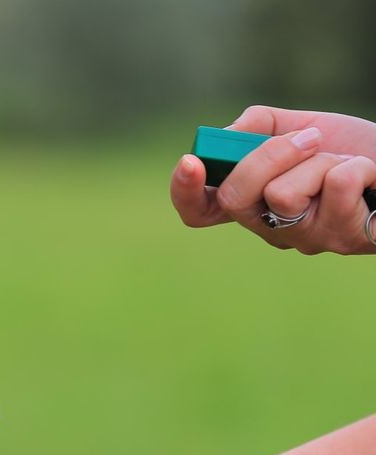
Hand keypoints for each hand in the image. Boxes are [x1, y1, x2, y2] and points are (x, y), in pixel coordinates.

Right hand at [170, 106, 375, 254]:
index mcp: (251, 202)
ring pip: (283, 195)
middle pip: (234, 199)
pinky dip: (357, 167)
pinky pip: (334, 188)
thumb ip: (258, 126)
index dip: (185, 192)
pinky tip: (368, 178)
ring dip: (322, 160)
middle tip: (308, 139)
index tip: (191, 162)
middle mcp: (268, 228)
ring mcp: (302, 239)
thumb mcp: (301, 126)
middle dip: (268, 156)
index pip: (199, 211)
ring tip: (344, 163)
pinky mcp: (340, 239)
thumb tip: (229, 135)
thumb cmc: (350, 150)